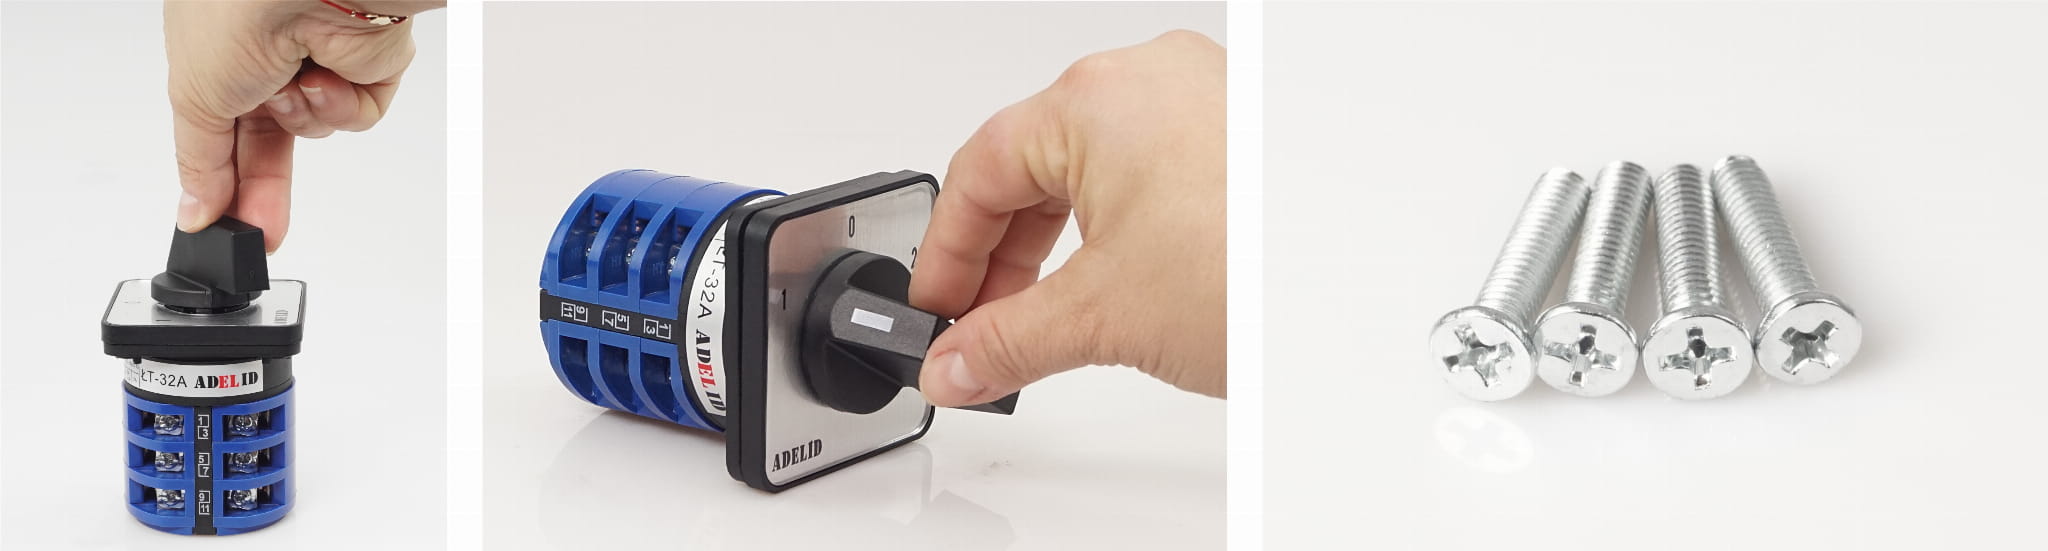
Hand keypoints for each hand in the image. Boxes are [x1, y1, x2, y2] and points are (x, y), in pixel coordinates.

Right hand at [166, 0, 438, 250]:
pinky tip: (327, 77)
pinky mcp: (368, 66)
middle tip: (260, 233)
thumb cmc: (237, 15)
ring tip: (290, 82)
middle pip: (270, 140)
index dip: (222, 179)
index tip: (218, 226)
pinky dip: (340, 106)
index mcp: (220, 51)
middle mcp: (271, 52)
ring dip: (300, 118)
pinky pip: (355, 117)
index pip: (222, 129)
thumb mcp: (195, 97)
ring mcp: (322, 58)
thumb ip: (198, 161)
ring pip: (314, 128)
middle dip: (264, 188)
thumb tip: (193, 210)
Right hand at [910, 30, 1225, 406]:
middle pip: (1034, 167)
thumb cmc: (1259, 267)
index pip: (978, 171)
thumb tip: (957, 362)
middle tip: (984, 325)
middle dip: (1003, 257)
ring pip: (1094, 171)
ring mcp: (1202, 100)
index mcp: (1094, 98)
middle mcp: (1148, 80)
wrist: (1367, 292)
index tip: (938, 310)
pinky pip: (1151, 173)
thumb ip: (1006, 341)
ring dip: (1059, 246)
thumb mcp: (1101, 316)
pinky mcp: (1241, 136)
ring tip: (1050, 316)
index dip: (946, 254)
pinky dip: (1119, 230)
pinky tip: (1120, 283)